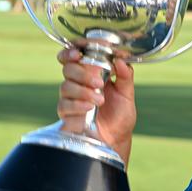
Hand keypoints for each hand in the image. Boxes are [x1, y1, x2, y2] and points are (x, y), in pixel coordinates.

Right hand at [57, 48, 136, 164]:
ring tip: (100, 100)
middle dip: (82, 74)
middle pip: (68, 68)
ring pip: (65, 86)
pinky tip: (89, 108)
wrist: (116, 139)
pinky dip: (78, 104)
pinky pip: (64, 104)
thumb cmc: (120, 115)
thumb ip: (125, 76)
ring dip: (84, 92)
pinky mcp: (66, 114)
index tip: (78, 53)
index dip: (71, 51)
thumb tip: (121, 59)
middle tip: (99, 83)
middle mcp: (78, 83)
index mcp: (92, 73)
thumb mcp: (127, 93)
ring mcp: (71, 98)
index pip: (74, 56)